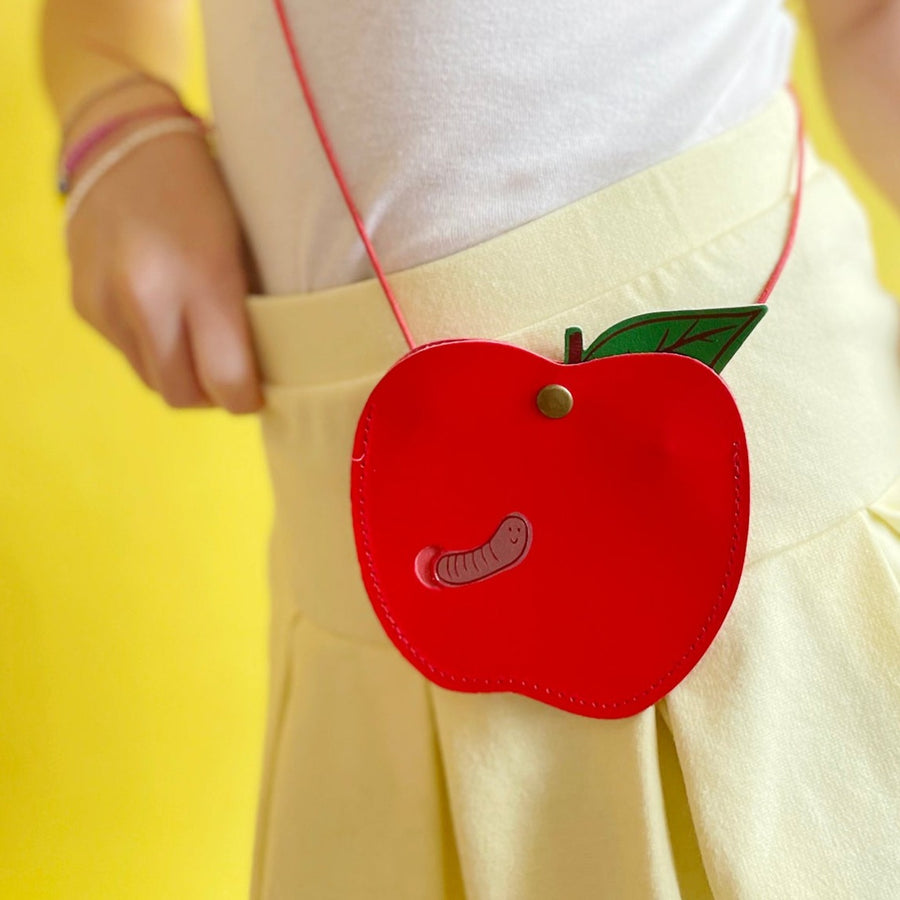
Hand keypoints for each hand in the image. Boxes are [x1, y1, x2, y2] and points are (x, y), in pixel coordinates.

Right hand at [63, 80, 263, 413]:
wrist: (124, 137)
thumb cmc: (208, 189)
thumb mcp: (246, 245)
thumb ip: (251, 311)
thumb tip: (265, 371)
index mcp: (202, 277)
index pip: (225, 381)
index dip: (246, 399)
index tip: (258, 392)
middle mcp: (145, 296)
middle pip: (183, 395)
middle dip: (212, 396)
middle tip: (232, 376)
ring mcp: (105, 302)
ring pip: (152, 381)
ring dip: (180, 376)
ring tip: (201, 344)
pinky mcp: (82, 304)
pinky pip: (126, 355)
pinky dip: (152, 351)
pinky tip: (166, 317)